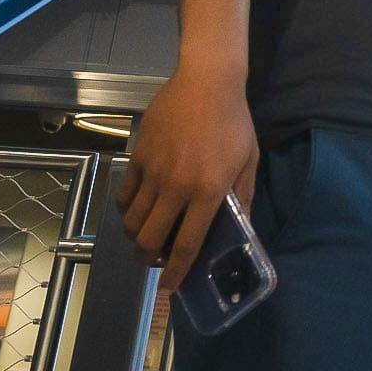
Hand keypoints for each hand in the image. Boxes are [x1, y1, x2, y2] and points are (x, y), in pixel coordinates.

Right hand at [118, 66, 258, 291]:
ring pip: (133, 220)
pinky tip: (135, 210)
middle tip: (153, 259)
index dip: (176, 272)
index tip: (169, 287)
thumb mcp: (248, 160)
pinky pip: (124, 195)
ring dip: (136, 236)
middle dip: (148, 257)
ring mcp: (154, 172)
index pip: (187, 244)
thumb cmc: (233, 122)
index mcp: (208, 192)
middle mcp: (177, 187)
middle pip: (151, 239)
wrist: (206, 83)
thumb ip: (242, 198)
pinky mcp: (137, 157)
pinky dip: (125, 210)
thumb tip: (240, 230)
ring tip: (145, 235)